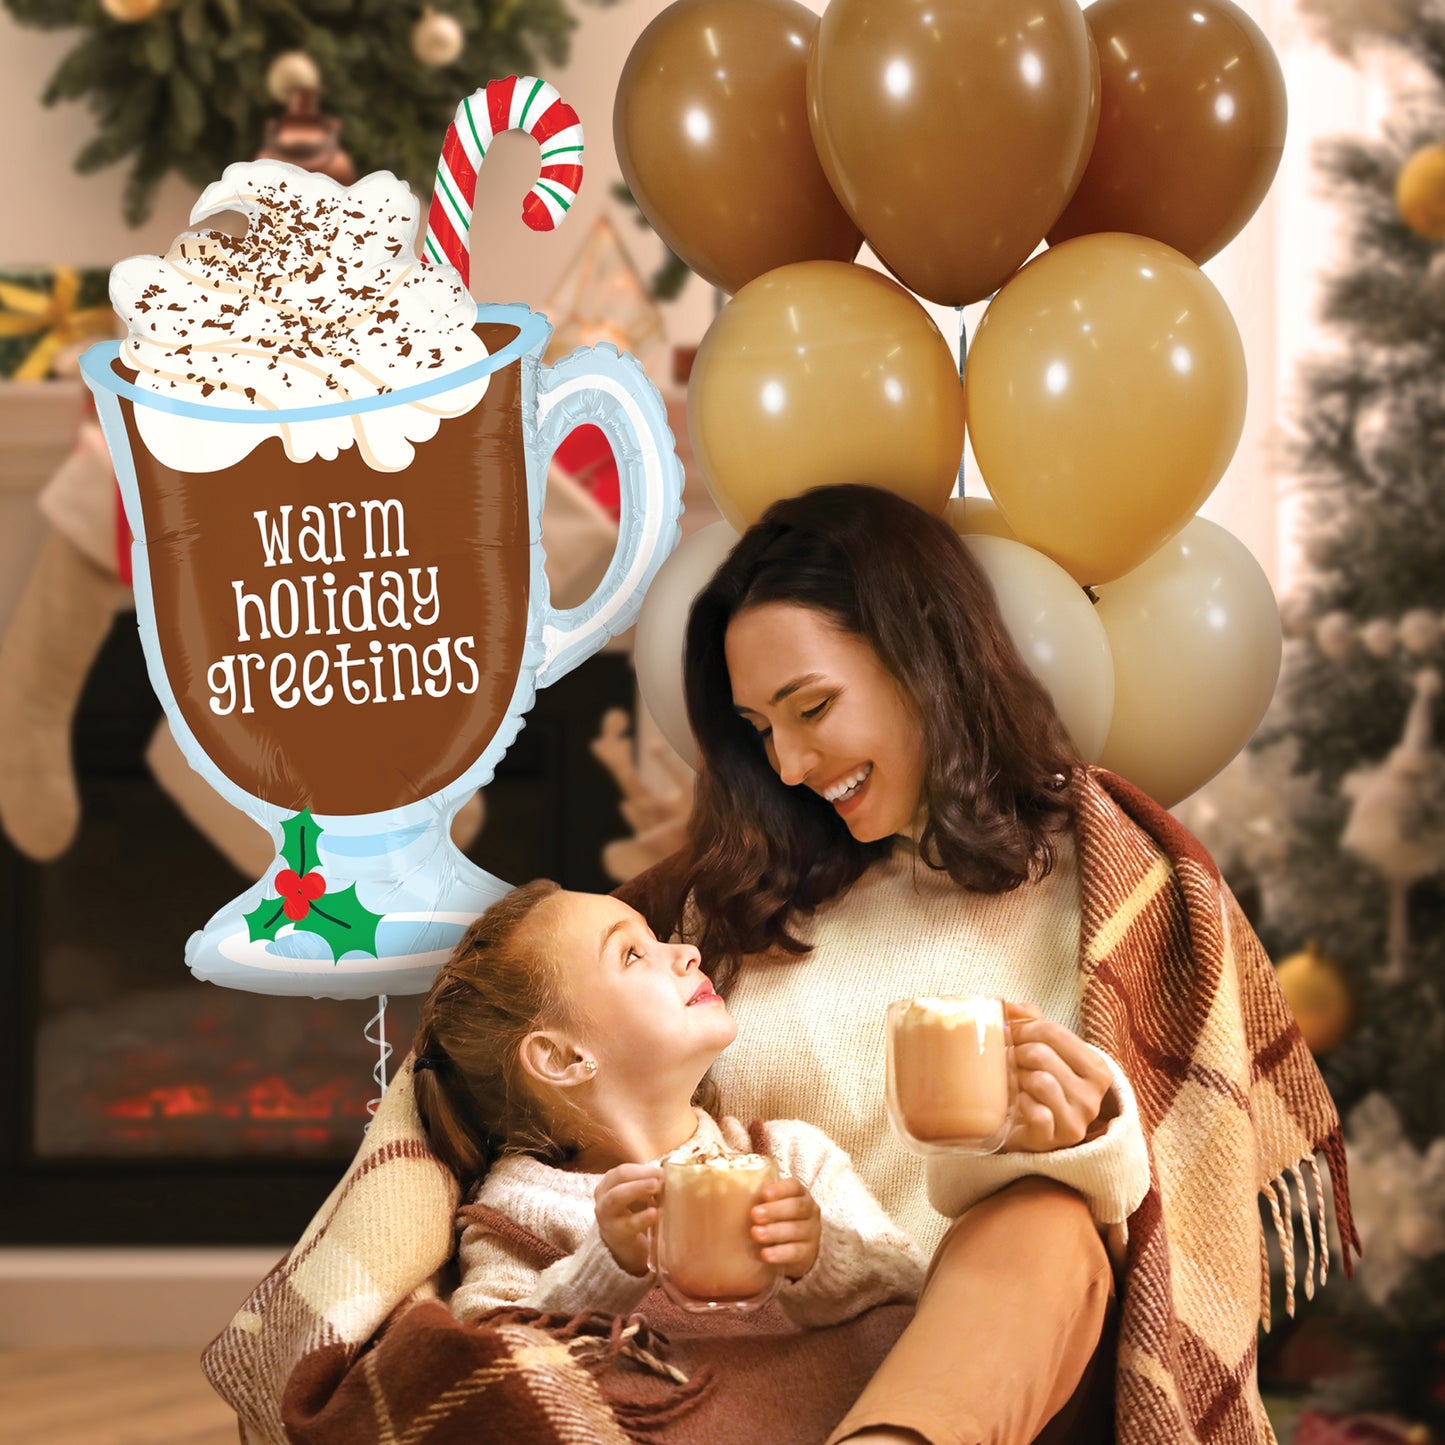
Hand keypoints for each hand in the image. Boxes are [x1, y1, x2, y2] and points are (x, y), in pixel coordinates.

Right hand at [594, 1163, 661, 1276]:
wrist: (624, 1249)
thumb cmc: (634, 1215)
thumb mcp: (639, 1197)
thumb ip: (649, 1185)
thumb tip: (670, 1175)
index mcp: (608, 1184)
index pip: (623, 1171)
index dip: (642, 1169)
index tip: (662, 1171)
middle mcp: (603, 1197)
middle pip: (618, 1178)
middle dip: (640, 1176)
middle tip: (660, 1178)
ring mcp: (606, 1216)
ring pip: (616, 1197)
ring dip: (637, 1189)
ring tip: (656, 1187)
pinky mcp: (615, 1234)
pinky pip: (628, 1224)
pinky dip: (642, 1217)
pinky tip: (655, 1213)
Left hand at [750, 1176, 821, 1279]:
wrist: (797, 1248)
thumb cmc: (777, 1220)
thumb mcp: (772, 1206)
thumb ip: (758, 1199)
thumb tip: (723, 1191)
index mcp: (800, 1194)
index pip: (794, 1186)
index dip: (780, 1189)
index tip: (764, 1194)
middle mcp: (810, 1211)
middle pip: (796, 1207)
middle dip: (775, 1210)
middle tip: (754, 1214)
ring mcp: (811, 1232)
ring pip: (796, 1230)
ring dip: (775, 1231)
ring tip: (756, 1233)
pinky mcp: (808, 1253)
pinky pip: (796, 1252)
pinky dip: (780, 1253)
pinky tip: (765, 1254)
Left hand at [1003, 1002, 1113, 1152]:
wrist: (1035, 1134)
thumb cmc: (1043, 1087)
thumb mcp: (1046, 1051)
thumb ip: (1032, 1022)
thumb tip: (1012, 1006)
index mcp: (1096, 1068)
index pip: (1055, 1032)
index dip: (1023, 1028)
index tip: (1009, 1033)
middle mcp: (1092, 1096)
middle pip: (1042, 1054)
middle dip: (1016, 1051)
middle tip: (1006, 1057)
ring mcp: (1076, 1121)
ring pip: (1040, 1081)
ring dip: (1016, 1076)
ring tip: (1011, 1078)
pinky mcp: (1055, 1139)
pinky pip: (1035, 1112)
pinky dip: (1021, 1103)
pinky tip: (1017, 1102)